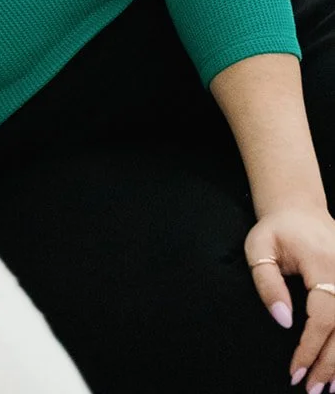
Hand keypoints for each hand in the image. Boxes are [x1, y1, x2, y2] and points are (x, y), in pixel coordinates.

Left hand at [247, 206, 334, 388]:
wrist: (300, 209)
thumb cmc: (276, 230)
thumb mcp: (259, 248)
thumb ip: (267, 284)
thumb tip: (283, 321)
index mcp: (323, 263)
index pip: (322, 317)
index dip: (310, 348)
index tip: (294, 372)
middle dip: (330, 364)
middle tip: (313, 390)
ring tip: (331, 388)